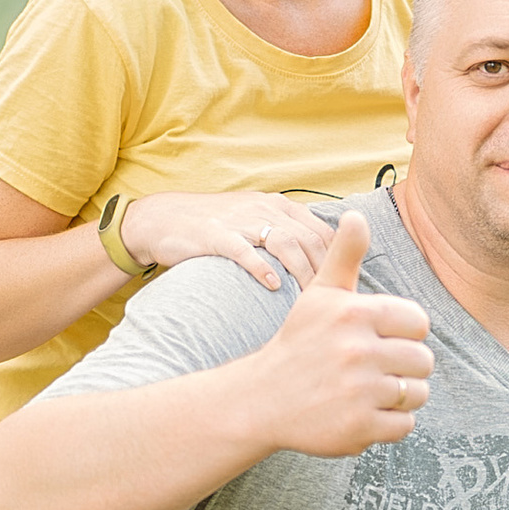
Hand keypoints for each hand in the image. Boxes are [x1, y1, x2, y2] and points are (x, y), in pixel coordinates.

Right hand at [115, 185, 337, 294]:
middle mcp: (264, 208)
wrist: (163, 219)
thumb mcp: (255, 223)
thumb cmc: (214, 228)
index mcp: (278, 206)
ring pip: (284, 242)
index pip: (322, 231)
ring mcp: (240, 219)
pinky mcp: (215, 234)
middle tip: (336, 304)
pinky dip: (261, 268)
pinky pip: (244, 250)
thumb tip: (318, 270)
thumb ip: (286, 238)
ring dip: (302, 271)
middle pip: (309, 238)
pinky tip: (273, 287)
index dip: (338, 261)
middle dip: (327, 271)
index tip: (345, 291)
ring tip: (311, 298)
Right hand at [244, 213, 432, 457]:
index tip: (377, 339)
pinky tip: (361, 413)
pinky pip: (404, 426)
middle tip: (371, 370)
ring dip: (399, 397)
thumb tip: (356, 214)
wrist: (262, 399)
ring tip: (369, 392)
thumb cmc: (300, 342)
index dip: (403, 333)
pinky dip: (388, 424)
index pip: (418, 322)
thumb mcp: (319, 295)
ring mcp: (359, 392)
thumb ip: (345, 255)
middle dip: (403, 367)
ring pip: (418, 394)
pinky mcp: (359, 428)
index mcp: (354, 314)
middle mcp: (357, 351)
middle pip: (423, 361)